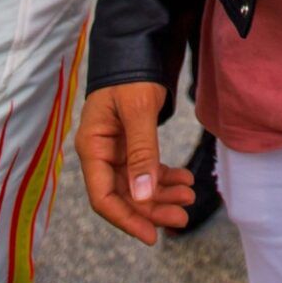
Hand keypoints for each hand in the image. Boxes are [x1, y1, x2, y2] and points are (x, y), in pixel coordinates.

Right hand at [74, 83, 195, 244]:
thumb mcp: (138, 110)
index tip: (151, 235)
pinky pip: (146, 171)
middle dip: (152, 209)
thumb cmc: (130, 74)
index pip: (102, 196)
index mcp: (92, 146)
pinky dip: (164, 178)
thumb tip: (143, 196)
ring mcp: (115, 151)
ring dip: (162, 195)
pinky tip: (184, 180)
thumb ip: (141, 153)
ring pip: (137, 186)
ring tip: (189, 195)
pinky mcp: (130, 145)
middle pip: (122, 195)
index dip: (126, 219)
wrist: (135, 48)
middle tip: (182, 216)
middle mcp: (100, 153)